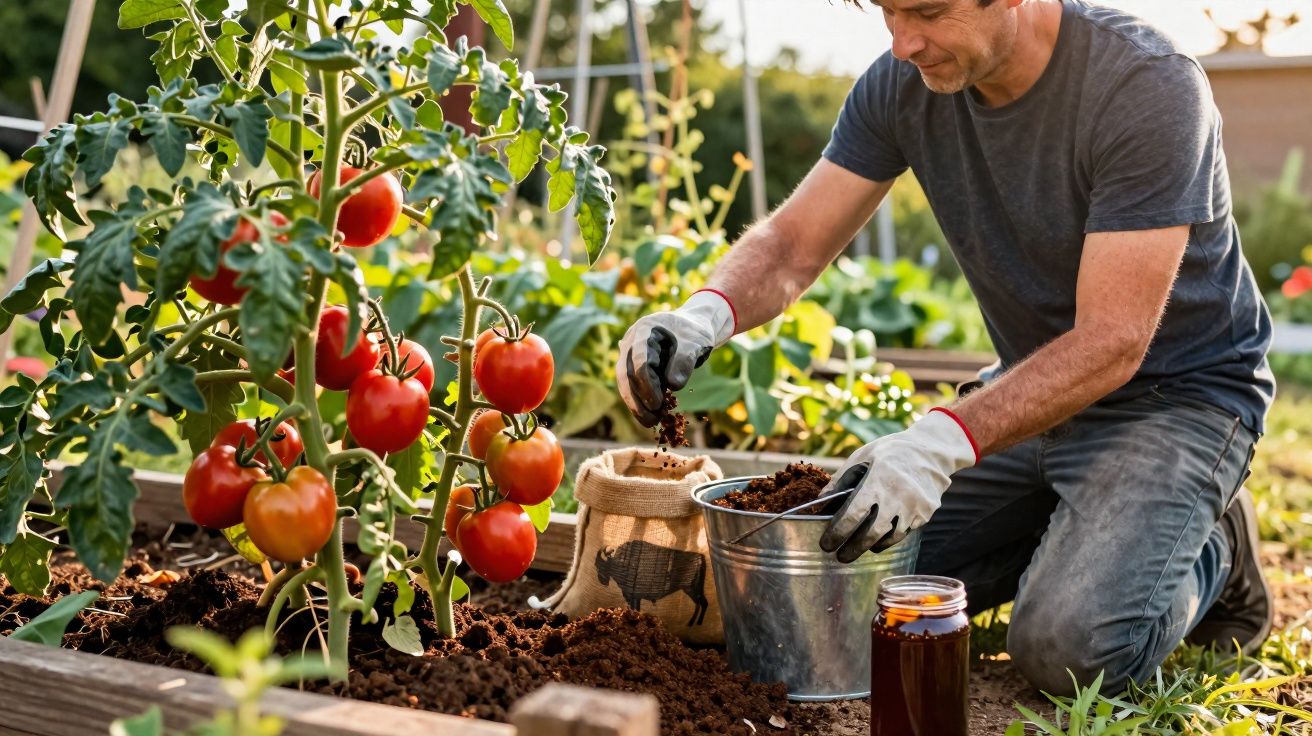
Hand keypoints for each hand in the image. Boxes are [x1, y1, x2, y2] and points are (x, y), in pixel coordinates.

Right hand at [617, 290, 735, 425]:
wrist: (691, 327)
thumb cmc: (694, 332)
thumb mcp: (696, 342)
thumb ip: (685, 360)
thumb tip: (674, 386)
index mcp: (644, 329)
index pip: (639, 360)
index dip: (647, 384)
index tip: (657, 404)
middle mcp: (631, 341)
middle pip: (626, 373)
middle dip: (637, 399)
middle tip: (651, 420)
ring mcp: (630, 353)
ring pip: (625, 382)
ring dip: (636, 404)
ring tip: (650, 422)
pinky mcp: (634, 365)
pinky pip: (633, 385)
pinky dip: (641, 401)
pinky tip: (650, 416)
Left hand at [819, 409, 977, 562]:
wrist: (930, 450)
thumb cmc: (889, 452)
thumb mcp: (861, 457)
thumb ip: (840, 481)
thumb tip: (818, 504)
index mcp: (878, 480)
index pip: (853, 515)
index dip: (837, 533)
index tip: (826, 544)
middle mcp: (898, 496)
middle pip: (871, 533)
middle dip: (853, 548)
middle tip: (840, 556)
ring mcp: (915, 507)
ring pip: (889, 537)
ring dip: (872, 545)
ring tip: (859, 547)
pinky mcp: (925, 513)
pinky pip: (904, 532)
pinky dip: (890, 537)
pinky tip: (880, 536)